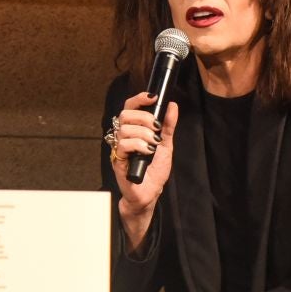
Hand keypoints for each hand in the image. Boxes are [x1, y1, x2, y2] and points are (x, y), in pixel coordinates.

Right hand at [108, 92, 178, 240]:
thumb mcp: (166, 145)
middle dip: (144, 117)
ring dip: (143, 133)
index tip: (153, 98)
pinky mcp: (118, 160)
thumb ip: (168, 126)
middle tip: (157, 128)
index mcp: (133, 130)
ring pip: (124, 129)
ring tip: (154, 144)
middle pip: (125, 114)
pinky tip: (147, 151)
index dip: (139, 99)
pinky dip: (138, 145)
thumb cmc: (154, 171)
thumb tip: (172, 106)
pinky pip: (123, 145)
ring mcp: (119, 148)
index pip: (130, 107)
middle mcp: (124, 137)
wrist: (150, 193)